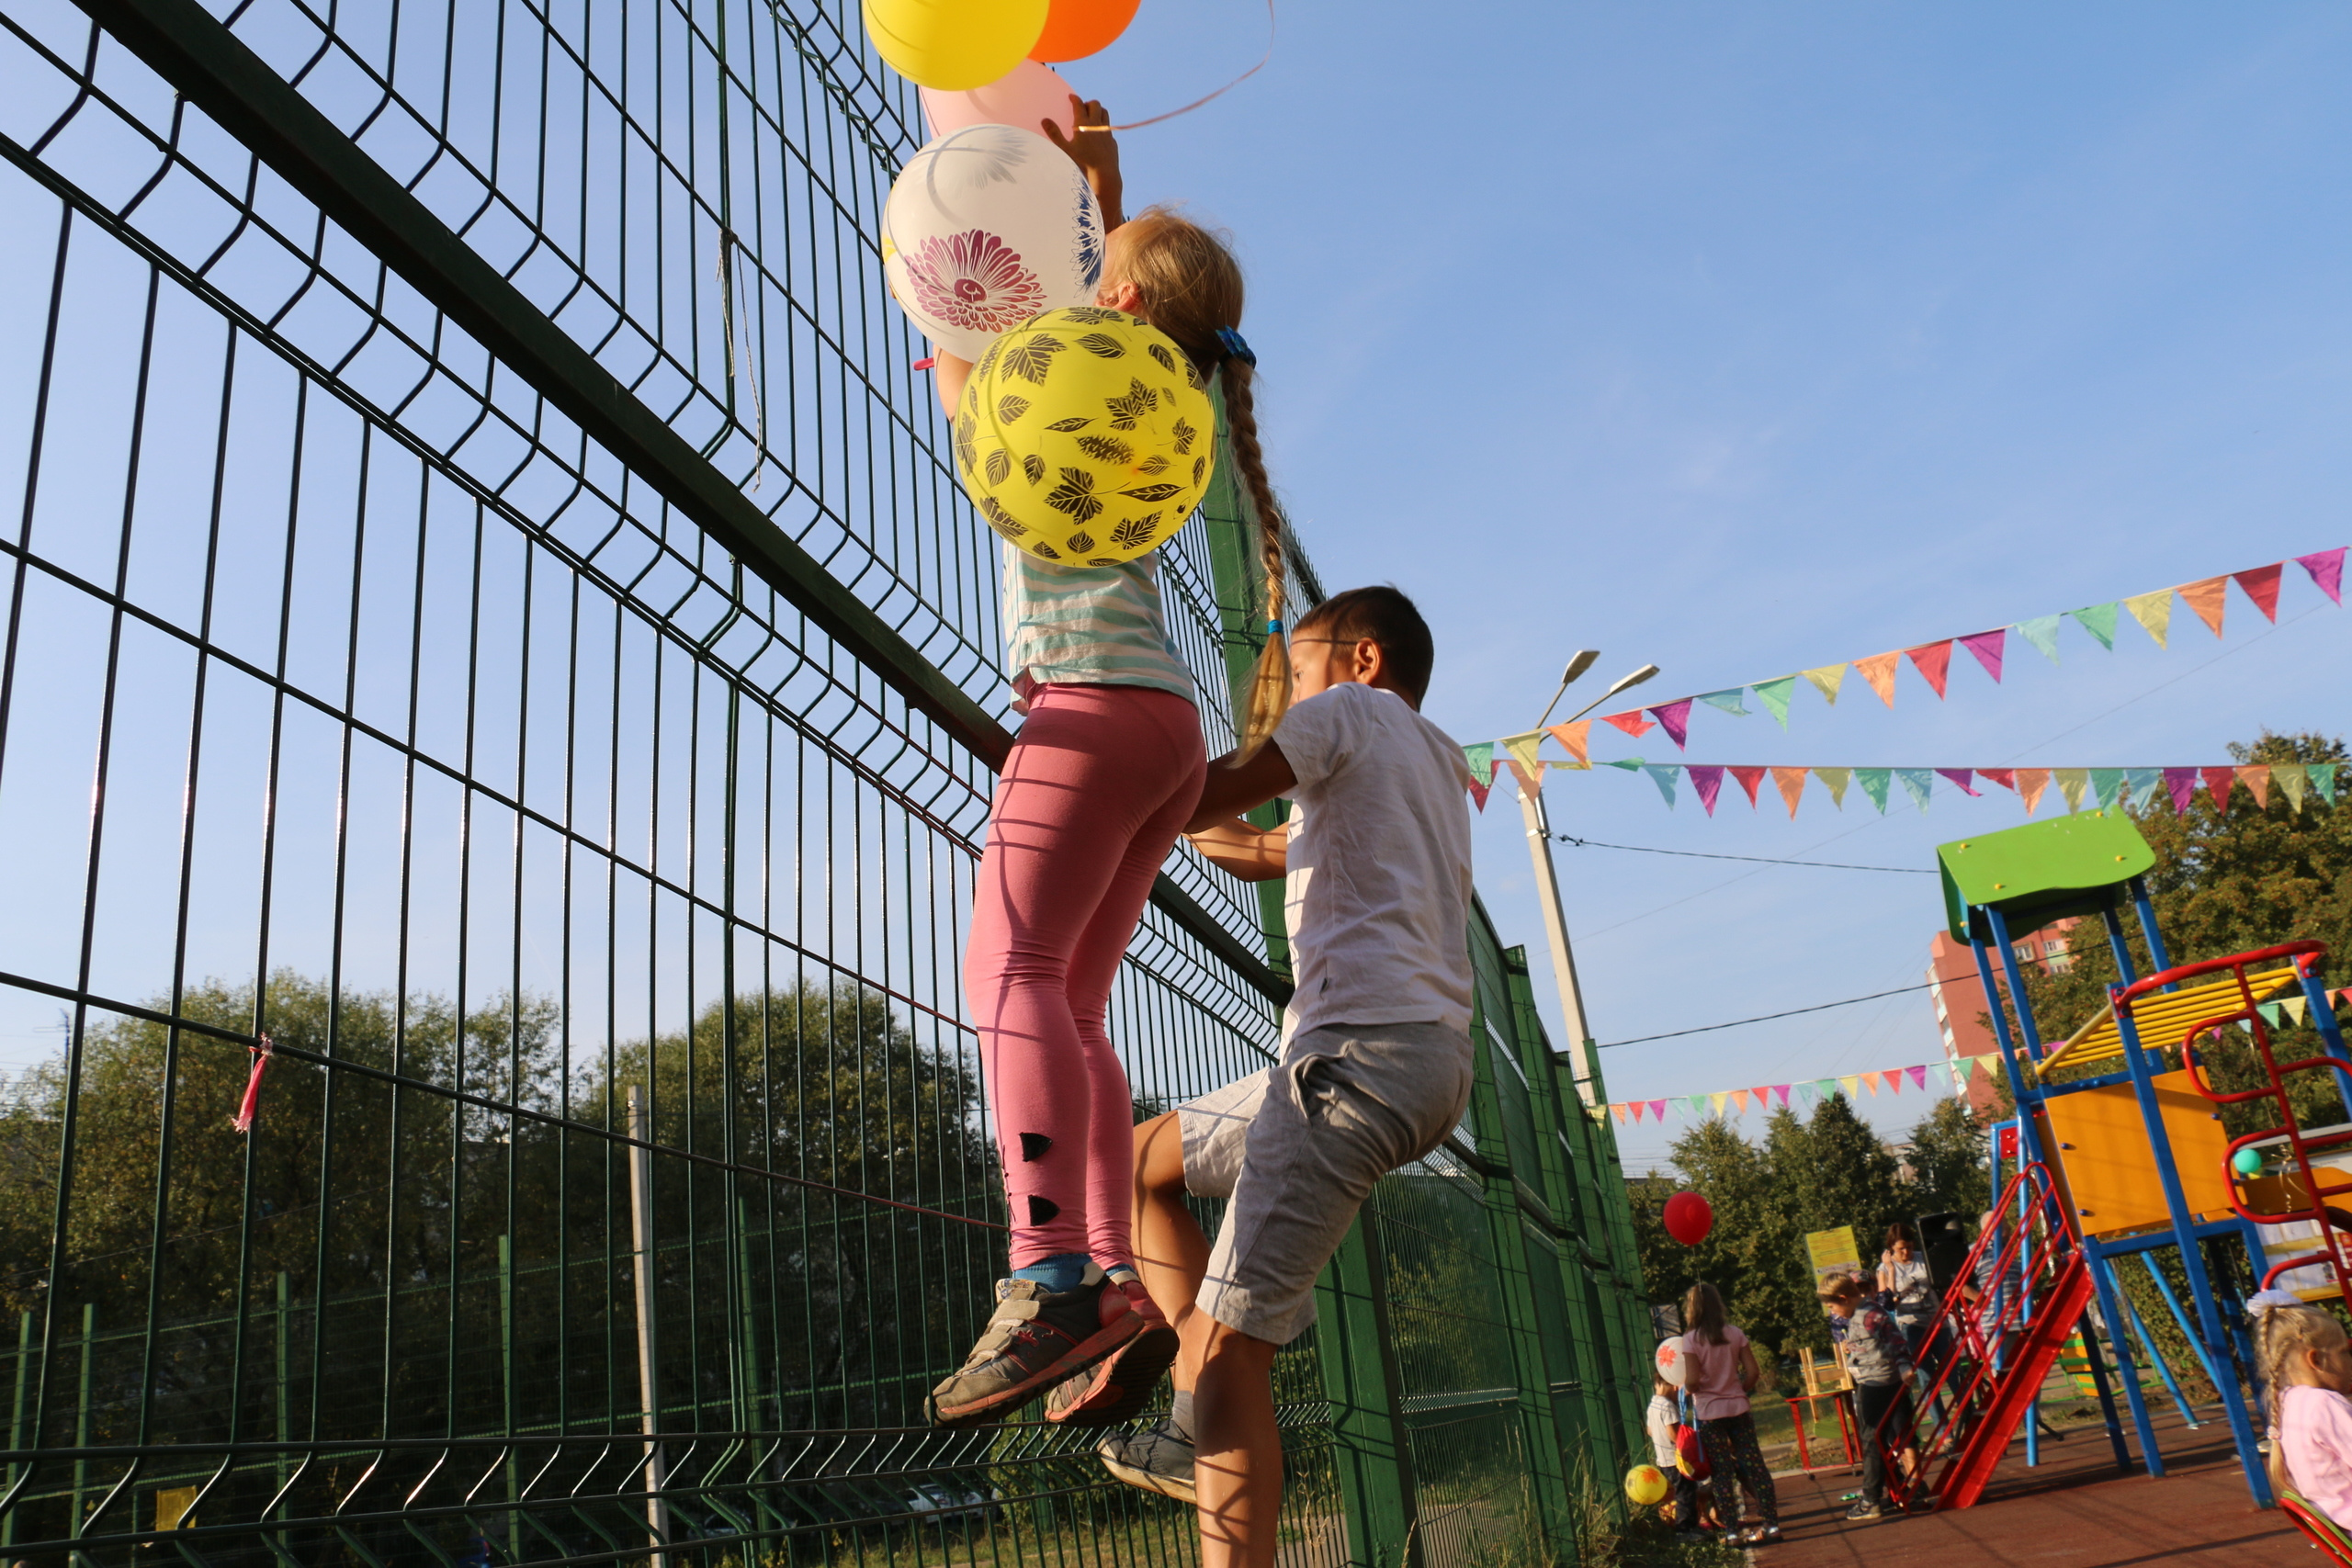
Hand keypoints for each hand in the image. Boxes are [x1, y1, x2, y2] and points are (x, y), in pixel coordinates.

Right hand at [1042, 94, 1123, 228]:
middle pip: (1095, 104)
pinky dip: (1103, 126)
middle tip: (1082, 107)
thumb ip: (1054, 134)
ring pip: (1104, 113)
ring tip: (1092, 116)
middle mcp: (1097, 125)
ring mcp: (1106, 132)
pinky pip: (1109, 128)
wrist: (1104, 175)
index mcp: (1083, 124)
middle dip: (1088, 103)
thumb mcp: (1065, 149)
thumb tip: (1044, 120)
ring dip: (1098, 111)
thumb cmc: (1082, 163)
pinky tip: (1099, 134)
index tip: (1071, 97)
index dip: (1074, 99)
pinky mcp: (1112, 141)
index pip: (1079, 105)